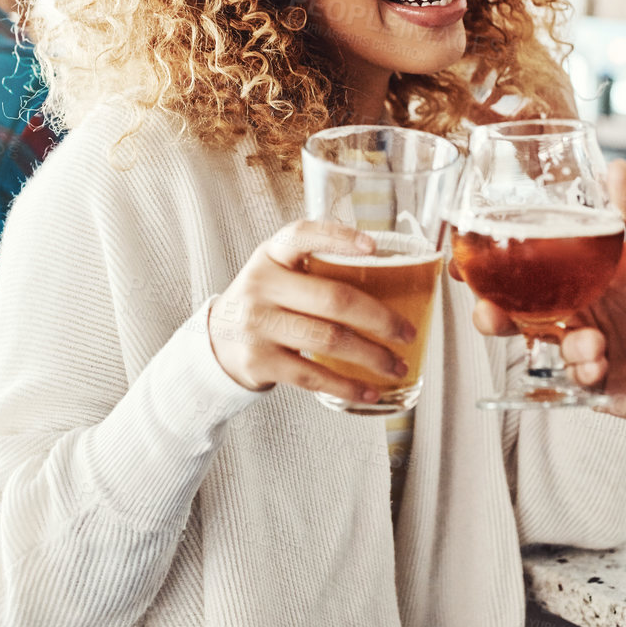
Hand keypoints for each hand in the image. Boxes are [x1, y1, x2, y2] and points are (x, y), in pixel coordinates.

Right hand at [208, 220, 417, 404]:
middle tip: (406, 333)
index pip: (302, 235)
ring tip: (396, 365)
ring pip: (329, 340)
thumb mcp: (279, 273)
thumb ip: (317, 268)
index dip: (339, 238)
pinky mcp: (260, 361)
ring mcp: (258, 325)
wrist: (219, 341)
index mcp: (271, 255)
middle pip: (333, 299)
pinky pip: (313, 375)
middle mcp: (261, 285)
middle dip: (380, 319)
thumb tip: (389, 276)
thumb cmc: (266, 302)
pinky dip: (347, 386)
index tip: (373, 247)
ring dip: (372, 357)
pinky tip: (369, 391)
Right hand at [468, 162, 625, 422]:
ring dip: (552, 343)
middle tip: (486, 311)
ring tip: (586, 342)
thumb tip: (615, 168)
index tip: (461, 258)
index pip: (521, 268)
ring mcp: (578, 347)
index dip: (487, 265)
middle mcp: (571, 310)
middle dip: (490, 312)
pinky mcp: (592, 383)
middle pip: (512, 311)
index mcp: (577, 276)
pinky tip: (604, 361)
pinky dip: (583, 368)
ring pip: (537, 347)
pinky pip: (570, 378)